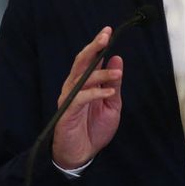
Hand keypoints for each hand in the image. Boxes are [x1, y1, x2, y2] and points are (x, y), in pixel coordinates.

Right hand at [51, 27, 122, 168]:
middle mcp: (75, 86)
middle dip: (93, 48)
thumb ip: (113, 83)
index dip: (98, 45)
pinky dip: (95, 93)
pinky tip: (108, 92)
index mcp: (85, 82)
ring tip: (117, 73)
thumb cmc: (94, 129)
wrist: (81, 154)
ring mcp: (69, 98)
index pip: (90, 59)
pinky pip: (81, 97)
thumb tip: (117, 58)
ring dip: (100, 73)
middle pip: (81, 62)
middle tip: (105, 37)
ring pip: (82, 77)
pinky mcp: (67, 111)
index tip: (108, 31)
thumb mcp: (111, 104)